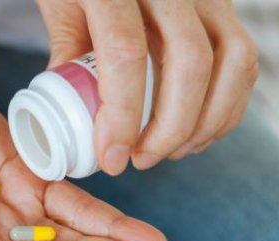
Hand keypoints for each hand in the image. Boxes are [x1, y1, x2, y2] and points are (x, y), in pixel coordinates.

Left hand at [37, 0, 257, 173]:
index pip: (126, 53)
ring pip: (231, 64)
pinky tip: (196, 132)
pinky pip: (243, 63)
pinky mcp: (225, 9)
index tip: (112, 160)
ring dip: (204, 124)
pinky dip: (226, 108)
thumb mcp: (61, 10)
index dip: (121, 118)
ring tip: (170, 152)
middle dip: (169, 131)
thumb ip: (68, 60)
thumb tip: (80, 121)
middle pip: (190, 64)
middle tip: (141, 160)